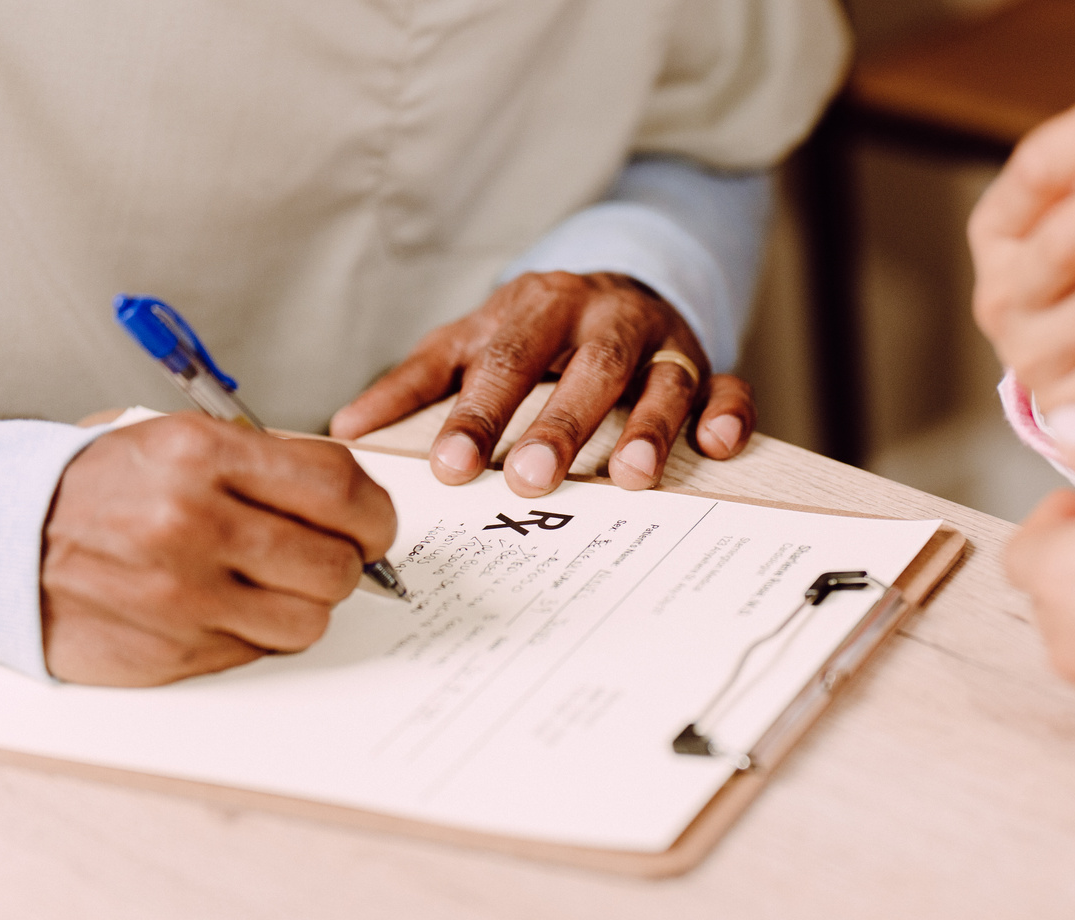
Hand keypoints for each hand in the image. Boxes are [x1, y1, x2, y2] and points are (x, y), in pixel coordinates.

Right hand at [41, 414, 398, 685]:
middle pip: (336, 564)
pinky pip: (259, 651)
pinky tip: (226, 607)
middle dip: (346, 564)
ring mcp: (180, 595)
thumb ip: (269, 465)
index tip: (372, 525)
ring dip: (304, 605)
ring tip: (271, 583)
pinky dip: (258, 633)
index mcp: (202, 456)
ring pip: (309, 620)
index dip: (375, 515)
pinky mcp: (171, 651)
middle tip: (324, 557)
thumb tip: (357, 505)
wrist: (2, 537)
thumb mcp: (179, 442)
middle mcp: (192, 523)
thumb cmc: (105, 487)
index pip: (342, 490)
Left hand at [328, 272, 755, 494]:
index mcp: (533, 309)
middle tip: (530, 478)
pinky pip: (729, 385)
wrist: (612, 286)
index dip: (478, 416)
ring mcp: (659, 340)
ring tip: (630, 479)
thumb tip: (345, 429)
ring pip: (661, 379)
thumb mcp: (468, 343)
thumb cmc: (532, 332)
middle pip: (584, 370)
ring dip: (648, 427)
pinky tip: (717, 446)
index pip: (503, 363)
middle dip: (558, 425)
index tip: (451, 466)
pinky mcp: (705, 363)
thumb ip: (415, 383)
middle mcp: (601, 318)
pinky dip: (729, 413)